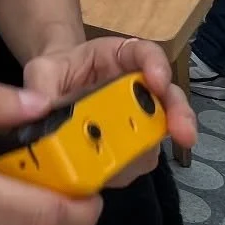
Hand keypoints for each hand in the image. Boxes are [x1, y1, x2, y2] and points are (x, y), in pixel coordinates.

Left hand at [20, 34, 195, 178]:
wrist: (56, 94)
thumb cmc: (57, 74)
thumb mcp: (44, 71)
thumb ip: (42, 84)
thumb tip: (41, 106)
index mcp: (119, 57)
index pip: (146, 54)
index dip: (156, 65)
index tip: (158, 80)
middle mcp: (138, 86)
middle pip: (168, 96)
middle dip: (178, 114)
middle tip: (183, 132)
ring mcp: (140, 118)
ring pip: (160, 131)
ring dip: (153, 145)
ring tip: (137, 159)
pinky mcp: (134, 146)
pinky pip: (140, 156)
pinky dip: (131, 164)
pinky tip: (115, 170)